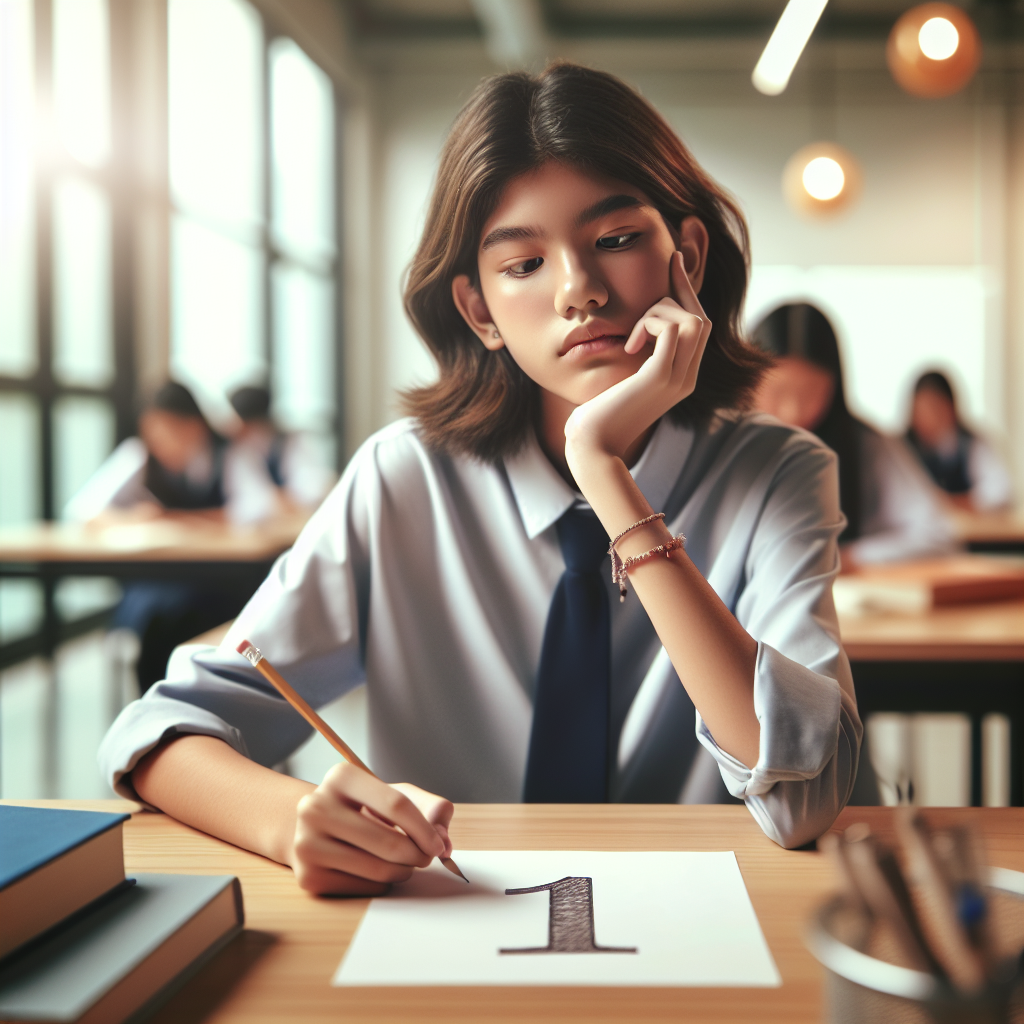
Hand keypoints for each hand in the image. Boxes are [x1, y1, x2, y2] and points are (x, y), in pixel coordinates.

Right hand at [290, 763, 453, 895]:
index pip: (396, 805)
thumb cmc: (363, 809)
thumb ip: (430, 808)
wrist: (315, 828)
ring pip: (379, 870)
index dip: (425, 829)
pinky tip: (376, 870)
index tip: (438, 844)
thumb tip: (444, 841)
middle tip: (425, 858)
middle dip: (418, 855)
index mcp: (341, 777)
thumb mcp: (395, 794)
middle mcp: (316, 808)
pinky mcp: (308, 877)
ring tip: (403, 863)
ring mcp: (308, 844)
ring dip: (403, 871)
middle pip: (390, 843)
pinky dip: (382, 884)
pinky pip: (365, 888)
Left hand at [564, 250, 711, 468]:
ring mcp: (676, 380)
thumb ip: (637, 359)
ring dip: (659, 313)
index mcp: (681, 378)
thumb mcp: (623, 381)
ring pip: (692, 320)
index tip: (672, 260)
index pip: (699, 326)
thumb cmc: (598, 416)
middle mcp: (686, 379)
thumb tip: (632, 334)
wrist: (592, 447)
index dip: (686, 291)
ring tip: (632, 337)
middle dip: (678, 292)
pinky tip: (630, 344)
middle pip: (701, 319)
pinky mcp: (658, 379)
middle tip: (654, 285)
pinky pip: (672, 330)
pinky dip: (650, 325)